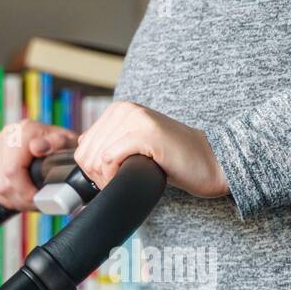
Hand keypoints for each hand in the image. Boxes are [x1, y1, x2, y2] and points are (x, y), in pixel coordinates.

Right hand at [0, 120, 77, 209]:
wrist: (61, 144)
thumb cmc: (67, 148)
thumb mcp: (70, 145)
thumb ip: (57, 143)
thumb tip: (37, 147)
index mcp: (24, 131)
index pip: (12, 170)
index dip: (25, 191)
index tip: (38, 199)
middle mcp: (7, 136)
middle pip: (3, 182)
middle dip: (20, 198)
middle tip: (37, 204)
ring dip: (13, 199)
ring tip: (30, 201)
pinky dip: (4, 196)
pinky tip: (18, 197)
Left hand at [74, 101, 228, 197]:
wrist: (209, 162)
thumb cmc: (171, 160)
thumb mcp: (131, 146)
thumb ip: (107, 142)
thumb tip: (81, 145)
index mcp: (118, 110)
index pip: (81, 149)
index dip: (94, 172)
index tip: (116, 175)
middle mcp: (124, 109)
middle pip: (85, 156)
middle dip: (99, 177)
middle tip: (124, 179)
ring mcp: (136, 118)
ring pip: (95, 159)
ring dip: (109, 178)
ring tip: (132, 176)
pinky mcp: (146, 132)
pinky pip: (109, 159)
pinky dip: (116, 175)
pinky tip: (135, 175)